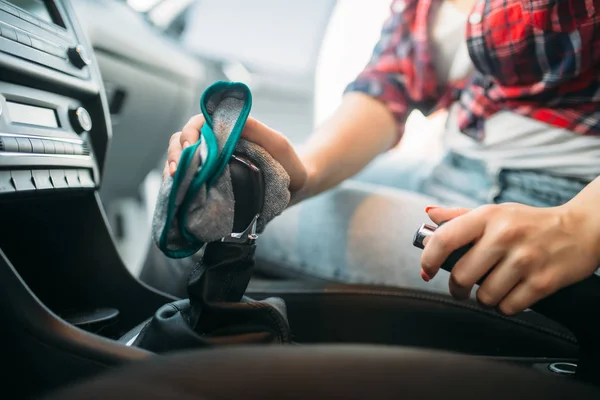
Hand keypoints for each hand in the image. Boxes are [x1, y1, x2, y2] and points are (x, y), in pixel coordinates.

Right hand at [164, 114, 308, 197]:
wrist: (297, 190)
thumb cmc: (291, 165)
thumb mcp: (279, 145)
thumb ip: (258, 131)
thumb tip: (230, 119)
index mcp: (229, 132)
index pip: (200, 124)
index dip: (190, 133)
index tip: (190, 147)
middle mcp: (216, 146)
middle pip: (183, 140)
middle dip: (176, 152)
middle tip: (177, 169)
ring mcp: (211, 166)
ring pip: (180, 159)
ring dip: (173, 167)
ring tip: (174, 180)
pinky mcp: (210, 185)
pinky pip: (187, 181)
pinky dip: (177, 184)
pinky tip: (177, 192)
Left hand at [420, 203, 599, 314]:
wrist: (582, 230)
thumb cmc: (530, 223)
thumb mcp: (495, 212)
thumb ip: (459, 216)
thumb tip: (429, 215)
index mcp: (488, 217)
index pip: (445, 239)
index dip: (428, 260)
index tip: (427, 271)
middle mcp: (505, 236)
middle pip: (462, 276)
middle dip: (457, 288)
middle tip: (461, 288)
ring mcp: (525, 259)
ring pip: (485, 296)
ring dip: (484, 298)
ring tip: (493, 287)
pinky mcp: (543, 282)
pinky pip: (509, 307)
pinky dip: (506, 305)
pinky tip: (511, 293)